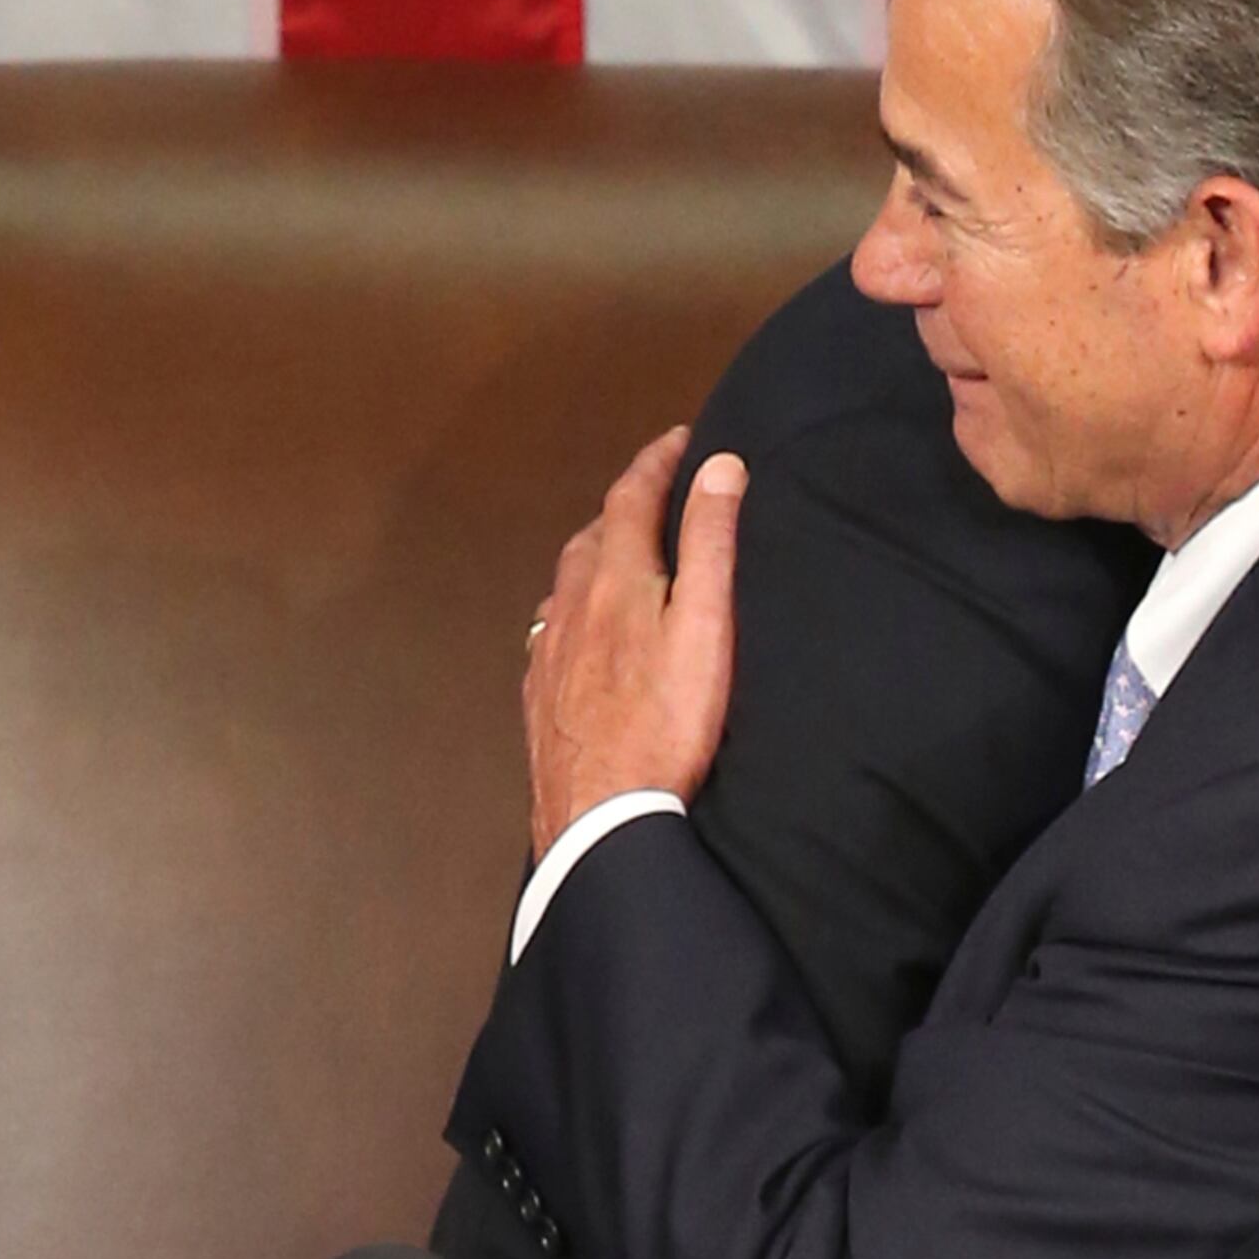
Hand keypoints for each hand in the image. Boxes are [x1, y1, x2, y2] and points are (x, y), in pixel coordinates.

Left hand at [522, 430, 744, 856]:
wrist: (600, 818)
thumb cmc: (666, 726)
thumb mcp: (704, 627)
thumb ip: (709, 544)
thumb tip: (719, 467)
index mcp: (612, 580)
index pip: (630, 498)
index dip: (656, 462)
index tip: (681, 440)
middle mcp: (568, 606)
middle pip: (591, 537)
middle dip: (624, 508)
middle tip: (657, 497)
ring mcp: (546, 653)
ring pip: (565, 584)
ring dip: (595, 558)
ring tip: (624, 556)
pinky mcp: (539, 697)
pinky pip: (551, 631)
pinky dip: (573, 609)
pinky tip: (583, 632)